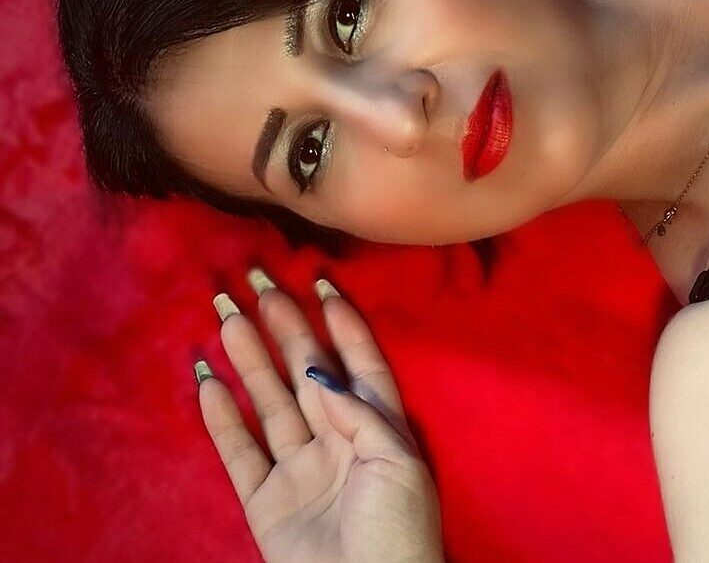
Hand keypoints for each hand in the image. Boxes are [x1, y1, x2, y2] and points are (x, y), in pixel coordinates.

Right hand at [195, 272, 443, 562]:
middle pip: (306, 371)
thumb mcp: (397, 460)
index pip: (359, 362)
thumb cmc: (399, 529)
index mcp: (379, 427)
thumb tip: (319, 372)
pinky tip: (207, 380)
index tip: (320, 281)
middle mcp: (337, 439)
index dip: (342, 323)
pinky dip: (221, 417)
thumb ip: (359, 410)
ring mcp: (299, 468)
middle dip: (284, 327)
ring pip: (269, 401)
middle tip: (257, 283)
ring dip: (248, 359)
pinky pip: (239, 450)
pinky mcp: (266, 500)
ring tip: (226, 316)